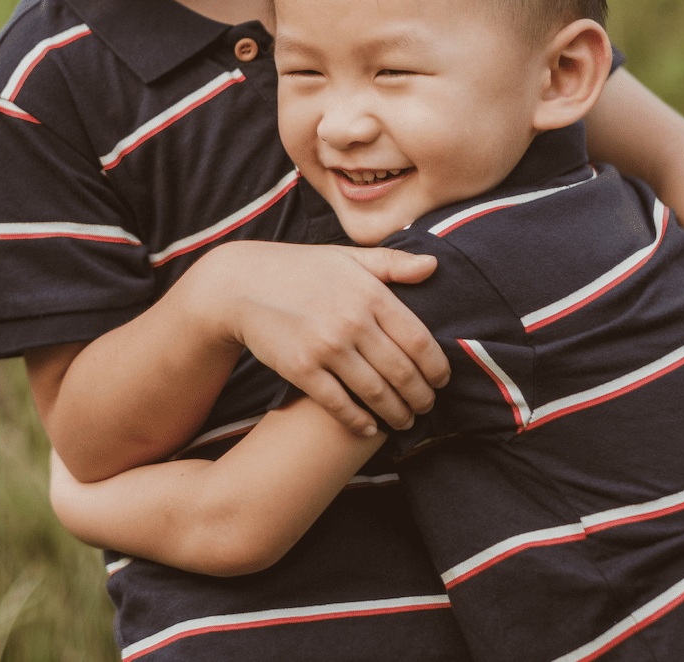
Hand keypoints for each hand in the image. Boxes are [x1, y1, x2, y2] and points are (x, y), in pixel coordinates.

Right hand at [198, 241, 448, 435]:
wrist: (241, 284)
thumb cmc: (300, 269)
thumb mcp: (347, 257)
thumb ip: (392, 263)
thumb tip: (434, 266)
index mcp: (370, 293)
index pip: (419, 340)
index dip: (437, 368)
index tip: (442, 381)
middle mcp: (353, 322)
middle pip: (402, 373)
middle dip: (421, 397)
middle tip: (427, 407)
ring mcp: (326, 347)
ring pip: (376, 394)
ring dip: (397, 414)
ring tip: (405, 421)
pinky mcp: (301, 369)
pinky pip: (339, 405)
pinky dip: (360, 421)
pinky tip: (370, 427)